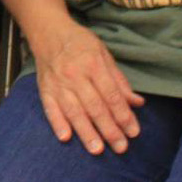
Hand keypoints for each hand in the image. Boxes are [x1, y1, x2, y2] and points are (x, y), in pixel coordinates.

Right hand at [32, 23, 143, 154]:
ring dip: (86, 131)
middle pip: (94, 106)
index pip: (111, 95)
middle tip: (121, 147)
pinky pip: (50, 108)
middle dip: (109, 129)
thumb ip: (119, 80)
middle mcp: (75, 74)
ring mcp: (58, 82)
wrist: (48, 31)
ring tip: (97, 149)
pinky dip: (57, 122)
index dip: (123, 115)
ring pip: (73, 111)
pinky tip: (66, 137)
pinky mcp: (44, 88)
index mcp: (93, 63)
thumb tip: (137, 102)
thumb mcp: (103, 54)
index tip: (133, 132)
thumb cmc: (80, 43)